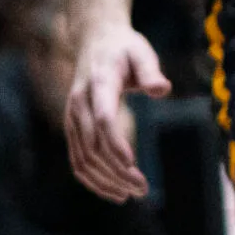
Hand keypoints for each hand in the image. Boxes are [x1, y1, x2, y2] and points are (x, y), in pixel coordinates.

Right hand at [65, 21, 170, 200]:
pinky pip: (77, 159)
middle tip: (142, 189)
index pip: (103, 118)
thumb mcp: (141, 51)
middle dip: (116, 171)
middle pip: (93, 145)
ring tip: (131, 194)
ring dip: (104, 180)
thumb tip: (163, 89)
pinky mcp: (72, 128)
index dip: (114, 143)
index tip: (132, 164)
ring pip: (82, 158)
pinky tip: (113, 190)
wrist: (95, 40)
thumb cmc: (124, 48)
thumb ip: (151, 71)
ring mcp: (72, 118)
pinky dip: (92, 179)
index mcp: (98, 84)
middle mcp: (79, 104)